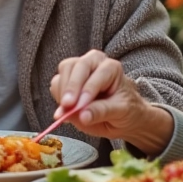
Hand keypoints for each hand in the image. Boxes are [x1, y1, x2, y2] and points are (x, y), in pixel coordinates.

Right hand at [49, 51, 171, 152]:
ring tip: (67, 112)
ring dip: (62, 92)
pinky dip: (57, 97)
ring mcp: (78, 71)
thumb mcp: (120, 112)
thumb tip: (82, 116)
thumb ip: (101, 112)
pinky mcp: (67, 81)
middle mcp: (93, 63)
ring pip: (63, 72)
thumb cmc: (126, 111)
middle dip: (70, 87)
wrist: (122, 118)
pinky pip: (56, 84)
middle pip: (74, 66)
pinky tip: (66, 110)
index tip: (79, 107)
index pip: (95, 74)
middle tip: (67, 106)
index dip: (87, 90)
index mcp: (110, 67)